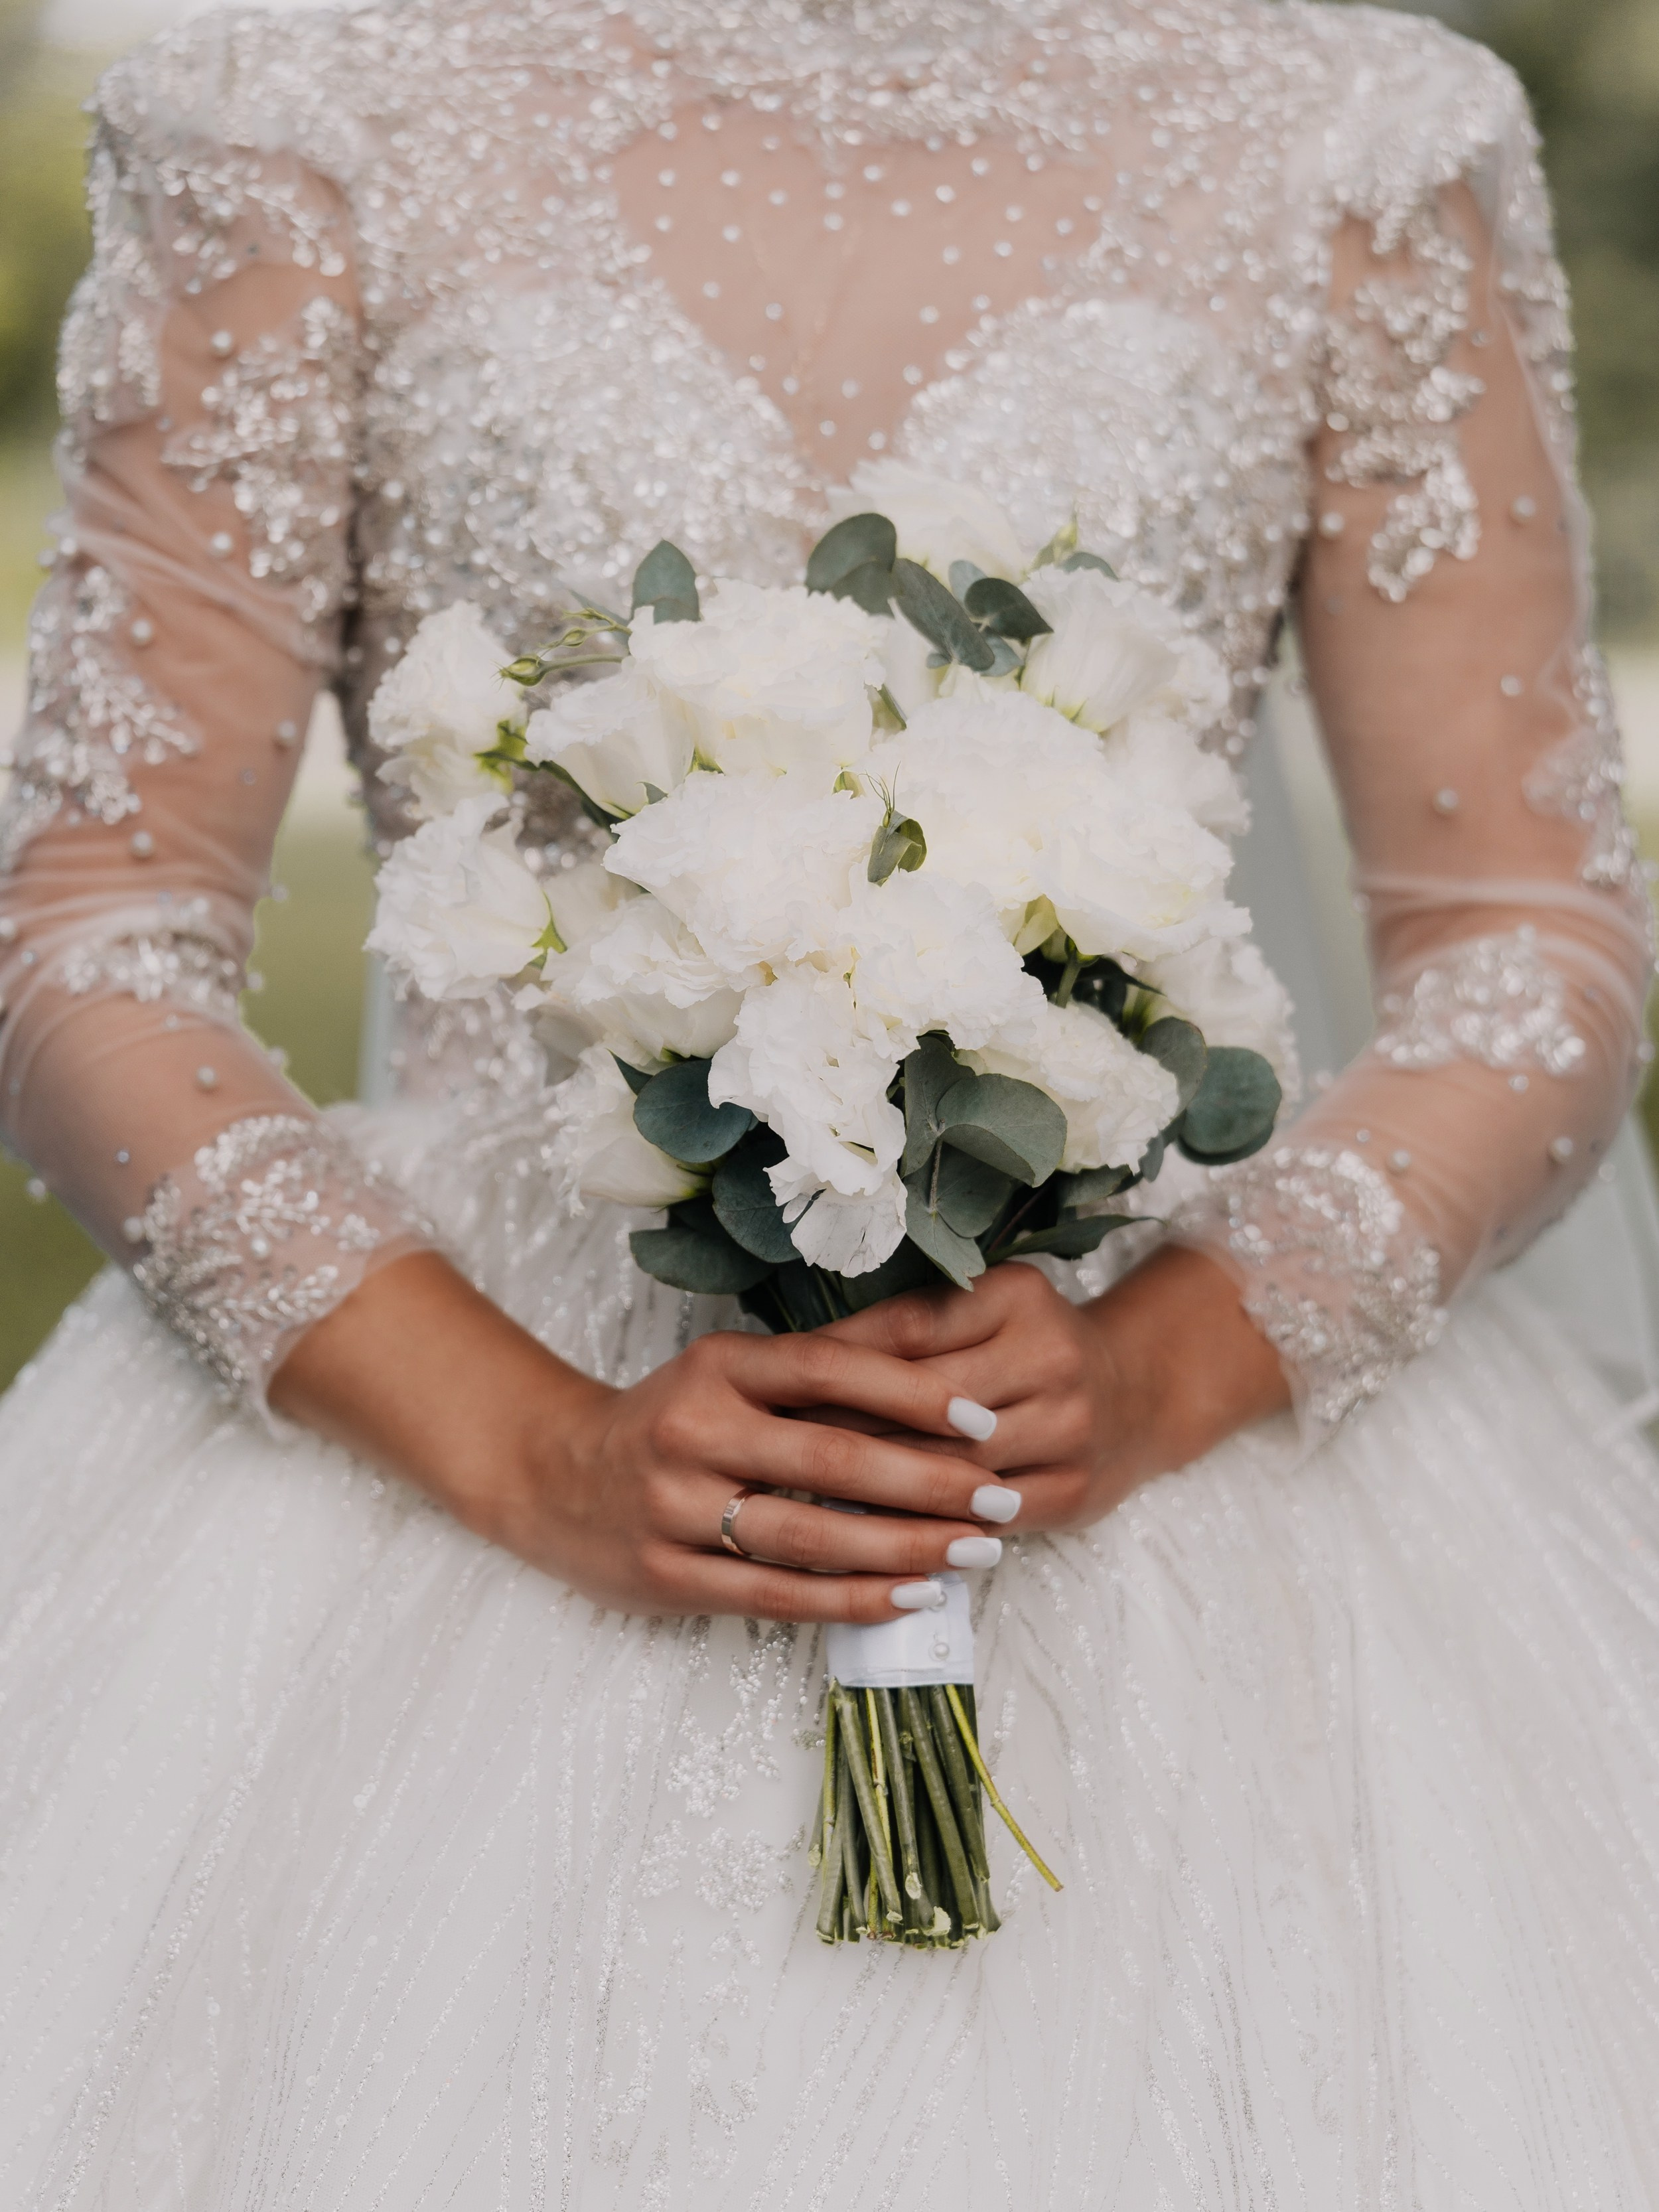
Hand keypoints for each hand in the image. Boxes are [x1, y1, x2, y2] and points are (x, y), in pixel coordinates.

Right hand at [272, 1252, 1020, 1621]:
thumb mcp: (726, 1373)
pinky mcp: (670, 1576)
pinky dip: (853, 1598)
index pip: (829, 1371)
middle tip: (1001, 1498)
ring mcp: (677, 1508)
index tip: (983, 1420)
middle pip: (833, 1459)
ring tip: (975, 1553)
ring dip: (904, 1548)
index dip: (913, 1396)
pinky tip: (912, 1596)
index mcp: (718, 1366)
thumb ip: (815, 1372)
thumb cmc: (670, 1420)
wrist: (553, 1478)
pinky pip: (780, 1593)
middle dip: (929, 1482)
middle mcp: (695, 1430)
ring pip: (812, 1535)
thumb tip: (936, 1363)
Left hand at [814, 1246, 1290, 1530]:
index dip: (836, 1361)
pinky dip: (920, 1528)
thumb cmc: (1031, 1346)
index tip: (773, 1382)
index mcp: (1017, 1297)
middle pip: (922, 1405)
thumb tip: (796, 1358)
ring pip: (946, 1468)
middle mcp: (1050, 1358)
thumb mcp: (981, 1309)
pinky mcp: (1070, 1492)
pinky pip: (978, 1520)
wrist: (1139, 1392)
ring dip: (871, 1488)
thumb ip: (905, 1327)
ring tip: (800, 1496)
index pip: (907, 1331)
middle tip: (769, 1447)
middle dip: (840, 1429)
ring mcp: (1067, 1430)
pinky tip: (865, 1535)